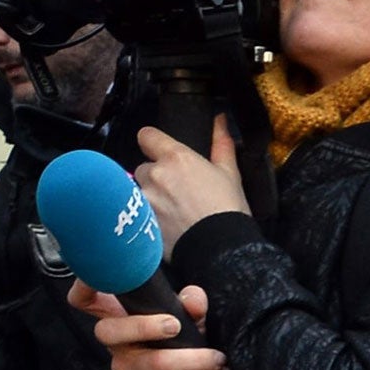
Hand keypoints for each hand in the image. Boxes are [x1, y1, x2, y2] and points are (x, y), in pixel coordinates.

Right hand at [69, 281, 225, 369]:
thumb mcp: (184, 315)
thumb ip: (189, 303)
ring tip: (217, 358)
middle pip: (106, 331)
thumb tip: (194, 301)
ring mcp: (124, 368)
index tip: (95, 276)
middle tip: (176, 325)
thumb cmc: (176, 339)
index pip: (84, 299)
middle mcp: (114, 342)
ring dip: (189, 360)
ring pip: (150, 363)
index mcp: (116, 315)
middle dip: (143, 327)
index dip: (83, 286)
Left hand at [132, 117, 248, 254]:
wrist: (221, 250)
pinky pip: (138, 214)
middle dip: (155, 177)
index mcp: (176, 157)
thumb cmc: (228, 210)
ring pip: (140, 192)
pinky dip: (147, 218)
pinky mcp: (140, 222)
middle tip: (176, 192)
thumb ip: (221, 143)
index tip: (157, 149)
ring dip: (151, 198)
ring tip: (173, 212)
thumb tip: (220, 120)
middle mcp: (155, 174)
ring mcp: (145, 199)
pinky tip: (167, 226)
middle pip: (144, 168)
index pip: (146, 136)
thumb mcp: (230, 173)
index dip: (151, 142)